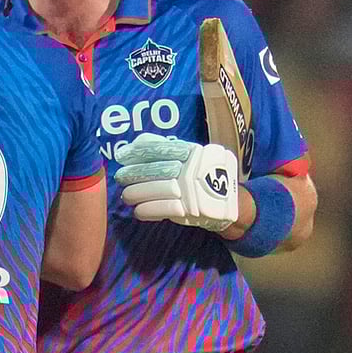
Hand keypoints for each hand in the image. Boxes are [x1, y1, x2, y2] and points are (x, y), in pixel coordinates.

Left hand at [114, 133, 238, 231]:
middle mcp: (191, 168)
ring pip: (155, 190)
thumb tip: (139, 142)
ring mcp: (191, 189)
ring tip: (126, 196)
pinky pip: (162, 208)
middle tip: (119, 177)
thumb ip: (169, 149)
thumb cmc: (205, 175)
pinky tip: (138, 210)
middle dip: (133, 174)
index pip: (159, 148)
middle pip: (154, 170)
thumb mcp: (193, 156)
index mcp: (191, 152)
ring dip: (136, 194)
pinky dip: (147, 210)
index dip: (138, 151)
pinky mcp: (190, 208)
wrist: (232, 202)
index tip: (121, 155)